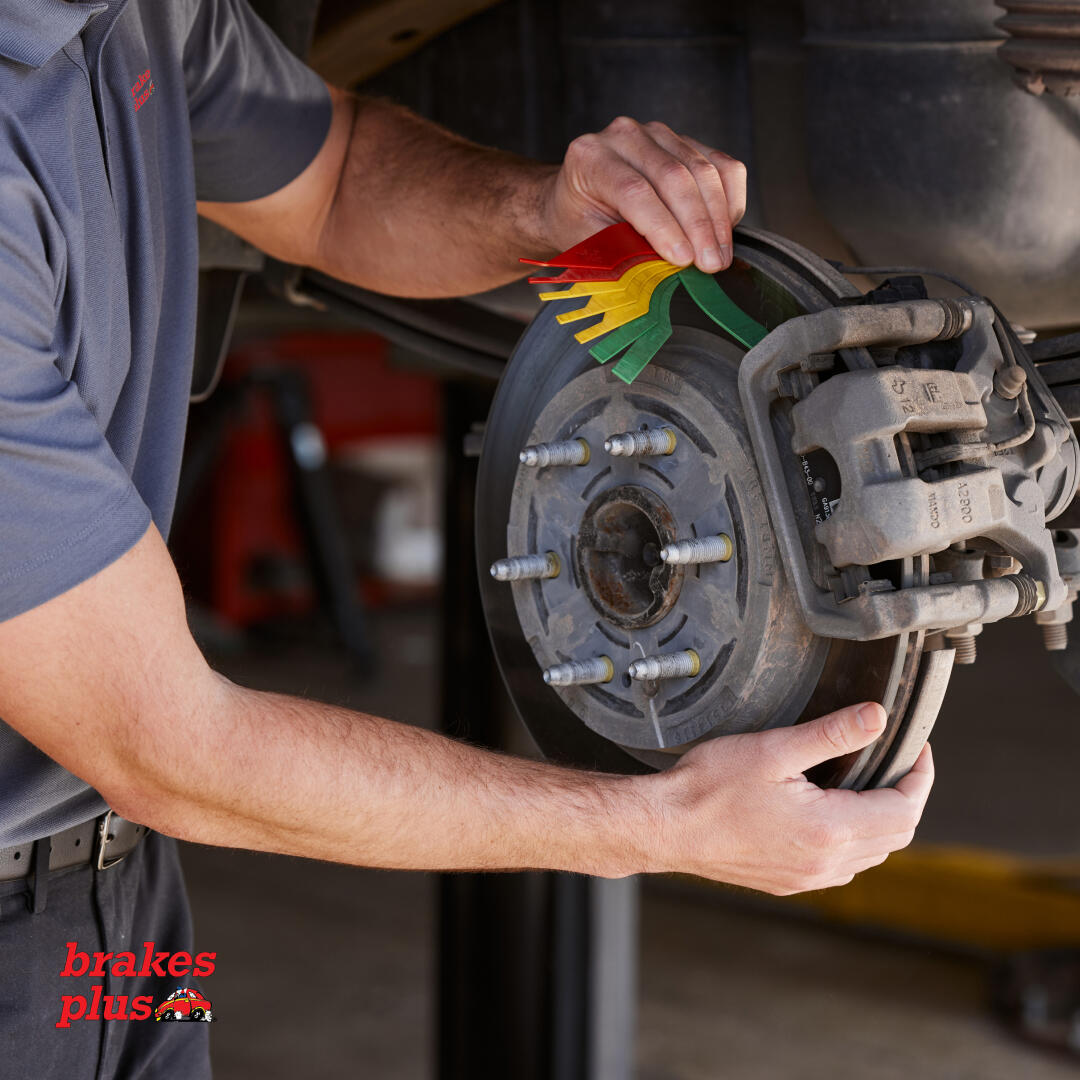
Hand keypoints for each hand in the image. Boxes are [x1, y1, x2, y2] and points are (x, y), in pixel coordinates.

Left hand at [543, 116, 747, 272]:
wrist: (580, 198)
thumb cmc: (580, 224)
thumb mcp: (589, 243)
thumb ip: (623, 251)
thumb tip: (667, 271)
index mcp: (590, 157)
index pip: (635, 190)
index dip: (663, 227)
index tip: (684, 260)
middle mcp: (624, 135)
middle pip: (674, 177)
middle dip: (698, 226)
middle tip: (711, 264)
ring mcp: (658, 133)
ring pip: (703, 170)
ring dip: (718, 219)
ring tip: (720, 256)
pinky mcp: (686, 141)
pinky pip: (722, 166)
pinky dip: (730, 200)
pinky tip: (724, 232)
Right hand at [640, 703, 933, 893]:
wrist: (666, 827)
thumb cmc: (708, 788)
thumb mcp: (773, 749)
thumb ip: (831, 734)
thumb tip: (876, 718)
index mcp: (829, 828)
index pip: (905, 809)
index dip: (920, 777)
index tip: (917, 751)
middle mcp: (825, 861)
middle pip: (895, 836)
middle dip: (905, 797)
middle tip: (896, 762)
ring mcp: (807, 877)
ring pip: (870, 855)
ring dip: (880, 821)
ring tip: (865, 782)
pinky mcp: (788, 882)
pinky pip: (841, 867)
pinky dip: (853, 841)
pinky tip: (830, 815)